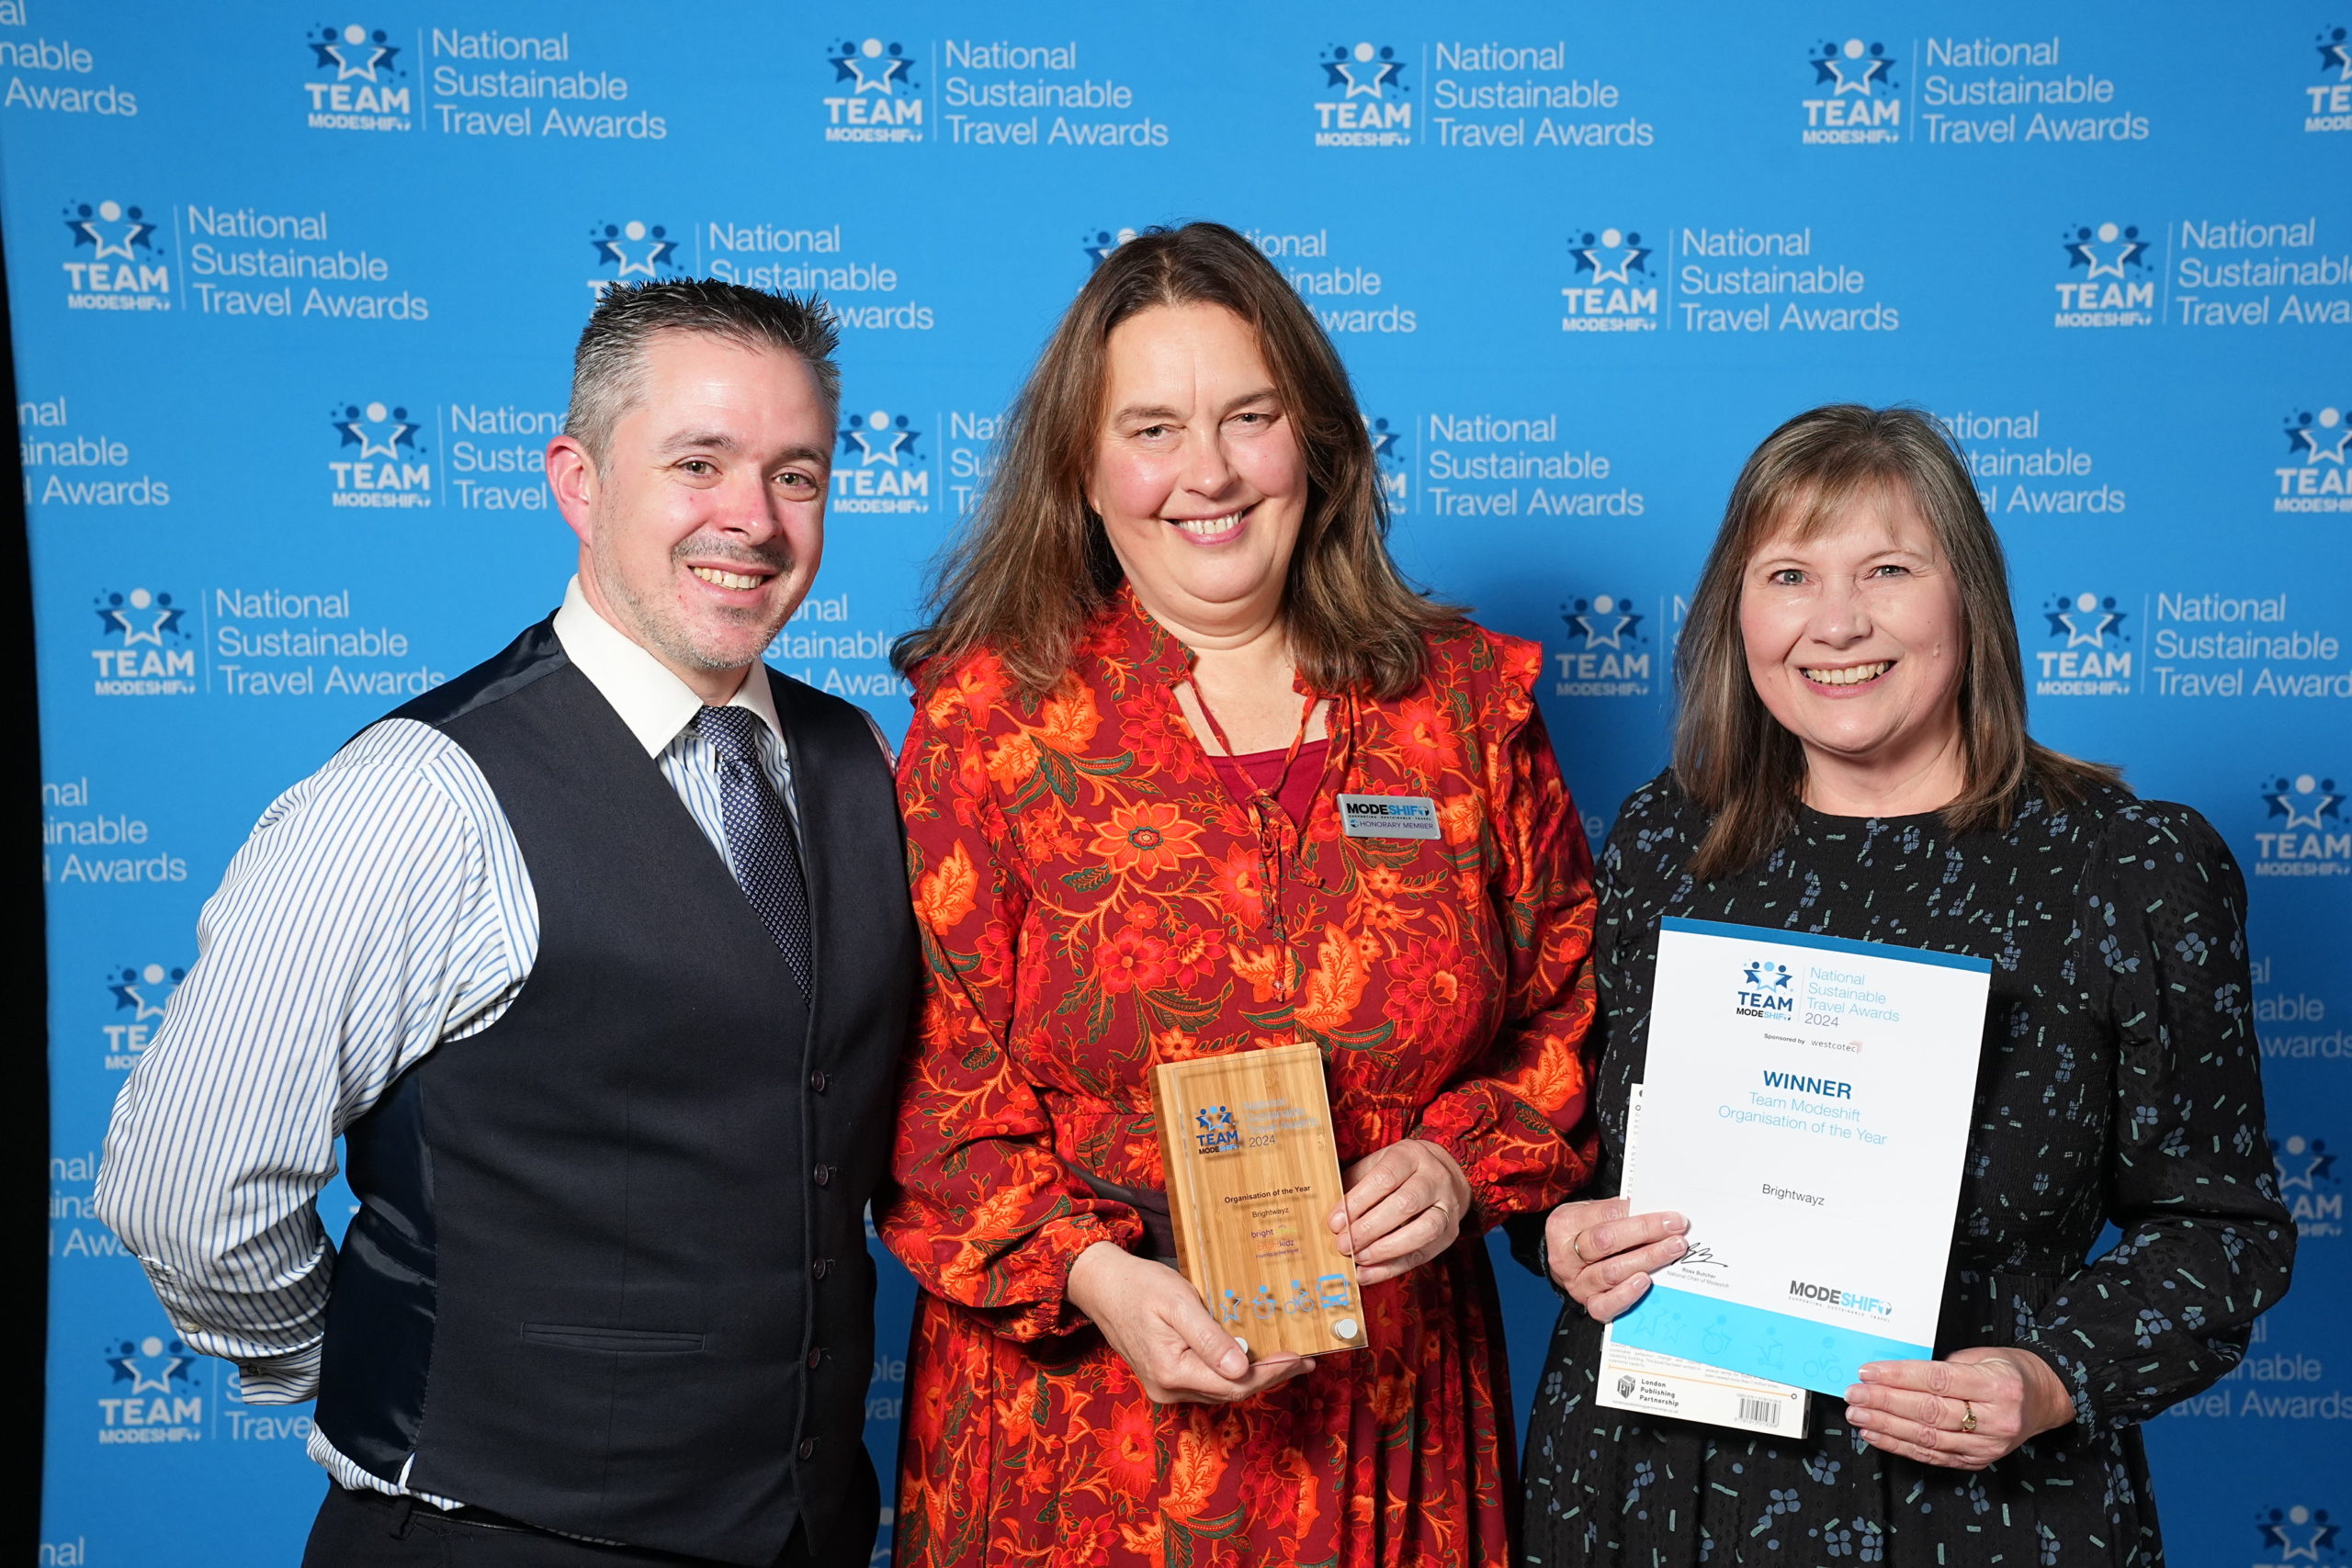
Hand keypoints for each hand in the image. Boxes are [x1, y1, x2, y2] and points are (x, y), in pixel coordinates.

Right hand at [1066, 1242, 1310, 1403]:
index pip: (1236, 1384)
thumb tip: (1242, 1370)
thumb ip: (1209, 1338)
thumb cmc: (1140, 1287)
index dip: (1273, 1374)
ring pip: (1221, 1390)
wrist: (1102, 1287)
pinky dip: (1232, 1373)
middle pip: (1232, 1391)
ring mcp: (1166, 1388)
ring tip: (1284, 1358)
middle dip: (1270, 1376)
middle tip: (1303, 1359)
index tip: (1301, 1358)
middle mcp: (1169, 1389)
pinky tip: (1250, 1358)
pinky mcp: (1165, 1380)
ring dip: (1254, 1377)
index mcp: (1173, 1372)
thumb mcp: (1178, 1304)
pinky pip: (1207, 1382)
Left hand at [1327, 1139, 1471, 1286]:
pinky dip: (1392, 1267)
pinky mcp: (1450, 1234)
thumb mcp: (1376, 1165)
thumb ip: (1354, 1185)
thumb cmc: (1399, 1172)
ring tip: (1358, 1258)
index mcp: (1411, 1156)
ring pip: (1423, 1231)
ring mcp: (1448, 1207)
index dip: (1358, 1202)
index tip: (1335, 1221)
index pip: (1385, 1178)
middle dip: (1370, 1228)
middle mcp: (1434, 1178)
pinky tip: (1368, 1273)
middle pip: (1406, 1204)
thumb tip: (1333, 1218)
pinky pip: (1423, 1255)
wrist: (1444, 1175)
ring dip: (1385, 1250)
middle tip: (1344, 1243)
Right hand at [1541, 1197, 1687, 1320]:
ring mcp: (1576, 1283)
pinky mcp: (1587, 1304)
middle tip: (1676, 1230)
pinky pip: (1606, 1305)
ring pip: (1611, 1272)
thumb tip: (1655, 1213)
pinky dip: (1627, 1294)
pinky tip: (1646, 1282)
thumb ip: (1618, 1211)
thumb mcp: (1590, 1213)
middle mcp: (1566, 1256)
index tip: (1669, 1216)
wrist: (1564, 1261)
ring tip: (1671, 1251)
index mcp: (1565, 1224)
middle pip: (1606, 1242)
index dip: (1640, 1216)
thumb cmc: (1582, 1233)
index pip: (1606, 1215)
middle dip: (1646, 1233)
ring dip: (1647, 1259)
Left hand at [1845, 1347, 2075, 1468]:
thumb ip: (1943, 1367)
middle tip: (1855, 1394)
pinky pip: (1931, 1456)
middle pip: (1929, 1411)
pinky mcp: (1977, 1461)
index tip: (1868, 1371)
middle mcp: (1995, 1419)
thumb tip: (1894, 1374)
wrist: (2045, 1400)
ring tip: (1858, 1415)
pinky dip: (1899, 1446)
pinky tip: (1876, 1434)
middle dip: (1885, 1402)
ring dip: (1886, 1427)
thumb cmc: (2008, 1371)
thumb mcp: (1981, 1356)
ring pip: (1927, 1438)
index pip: (1938, 1381)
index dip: (1899, 1377)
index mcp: (1998, 1386)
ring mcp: (1987, 1445)